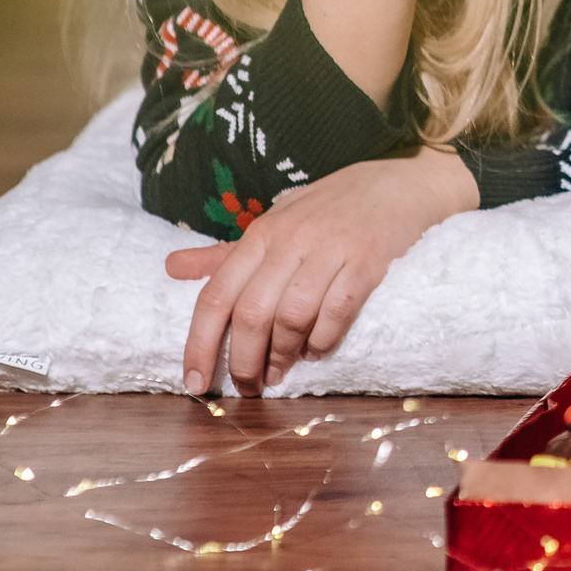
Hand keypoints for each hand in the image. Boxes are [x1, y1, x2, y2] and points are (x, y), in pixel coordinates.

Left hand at [165, 147, 477, 394]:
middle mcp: (291, 239)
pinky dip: (323, 340)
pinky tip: (318, 351)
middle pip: (253, 314)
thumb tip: (171, 267)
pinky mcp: (369, 260)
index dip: (200, 344)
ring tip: (282, 370)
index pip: (216, 296)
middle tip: (249, 387)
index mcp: (261, 234)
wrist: (398, 183)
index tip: (195, 383)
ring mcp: (331, 249)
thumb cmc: (330, 208)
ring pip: (293, 316)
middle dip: (244, 361)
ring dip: (284, 354)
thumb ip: (226, 253)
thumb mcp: (275, 222)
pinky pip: (338, 311)